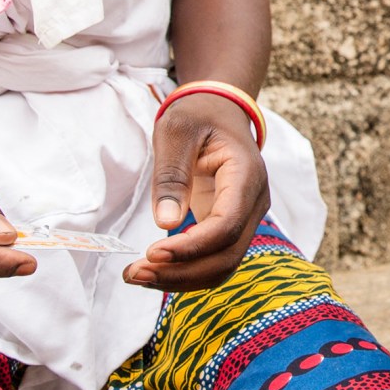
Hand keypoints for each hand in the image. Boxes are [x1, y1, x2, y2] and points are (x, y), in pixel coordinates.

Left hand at [126, 91, 270, 291]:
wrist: (217, 111)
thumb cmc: (197, 116)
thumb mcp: (176, 132)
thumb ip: (172, 175)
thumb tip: (166, 222)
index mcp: (246, 175)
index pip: (226, 225)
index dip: (192, 247)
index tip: (152, 253)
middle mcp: (254, 202)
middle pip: (227, 255)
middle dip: (182, 272)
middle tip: (135, 273)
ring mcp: (245, 217)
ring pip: (223, 265)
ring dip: (182, 279)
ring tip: (138, 275)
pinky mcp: (230, 227)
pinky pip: (214, 259)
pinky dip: (186, 271)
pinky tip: (155, 269)